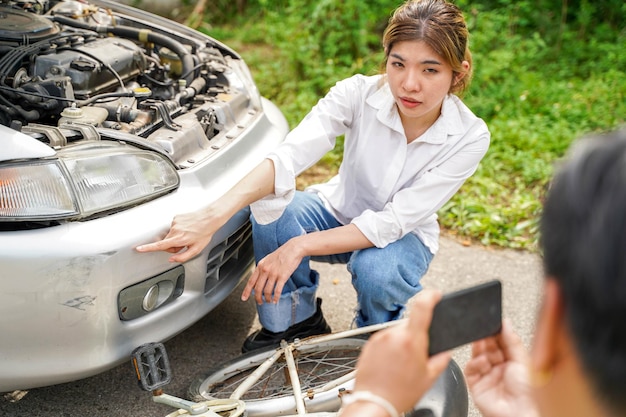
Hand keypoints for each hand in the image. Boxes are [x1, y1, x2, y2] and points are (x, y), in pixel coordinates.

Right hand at [135, 208, 220, 262]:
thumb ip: (182, 257)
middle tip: (185, 244)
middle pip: (166, 243)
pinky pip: (174, 228)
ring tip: (188, 235)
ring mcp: (175, 222)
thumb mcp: (196, 249)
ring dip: (177, 238)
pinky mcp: (176, 217)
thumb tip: (172, 259)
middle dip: (173, 246)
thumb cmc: (205, 233)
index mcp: (179, 239)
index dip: (148, 248)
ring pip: (170, 235)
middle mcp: (175, 230)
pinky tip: (188, 229)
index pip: (160, 245)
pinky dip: (179, 230)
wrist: (210, 218)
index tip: (139, 249)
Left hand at [241, 238, 304, 303]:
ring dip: (267, 298)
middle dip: (258, 298)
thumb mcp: (268, 259)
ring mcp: (273, 273)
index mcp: (261, 266)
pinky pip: (277, 290)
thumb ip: (263, 268)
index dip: (246, 291)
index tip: (244, 298)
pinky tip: (276, 300)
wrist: (293, 248)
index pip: (251, 281)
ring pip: (267, 291)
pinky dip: (276, 297)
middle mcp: (265, 270)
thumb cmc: (283, 253)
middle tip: (260, 302)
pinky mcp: (282, 276)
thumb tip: (259, 278)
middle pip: (258, 288)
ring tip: (269, 301)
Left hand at [343, 290, 451, 415]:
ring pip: (396, 332)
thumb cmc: (399, 394)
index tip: (435, 294)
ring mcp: (379, 339)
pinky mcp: (369, 344)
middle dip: (415, 335)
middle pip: (409, 324)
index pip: (421, 307)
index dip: (430, 296)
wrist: (374, 402)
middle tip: (416, 354)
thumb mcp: (428, 378)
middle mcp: (393, 335)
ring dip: (401, 342)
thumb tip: (445, 351)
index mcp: (411, 341)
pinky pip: (384, 340)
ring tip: (401, 364)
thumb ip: (441, 360)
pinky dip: (389, 348)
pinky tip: (390, 364)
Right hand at [464, 319, 538, 416]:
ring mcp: (488, 376)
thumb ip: (512, 341)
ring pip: (477, 356)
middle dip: (486, 338)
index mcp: (513, 362)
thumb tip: (506, 323)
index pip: (501, 342)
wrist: (520, 414)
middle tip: (484, 330)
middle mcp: (500, 369)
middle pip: (488, 348)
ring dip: (479, 348)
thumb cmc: (529, 394)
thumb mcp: (523, 361)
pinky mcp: (477, 385)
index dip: (496, 333)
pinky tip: (481, 361)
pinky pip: (470, 370)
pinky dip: (474, 363)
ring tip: (481, 342)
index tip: (493, 323)